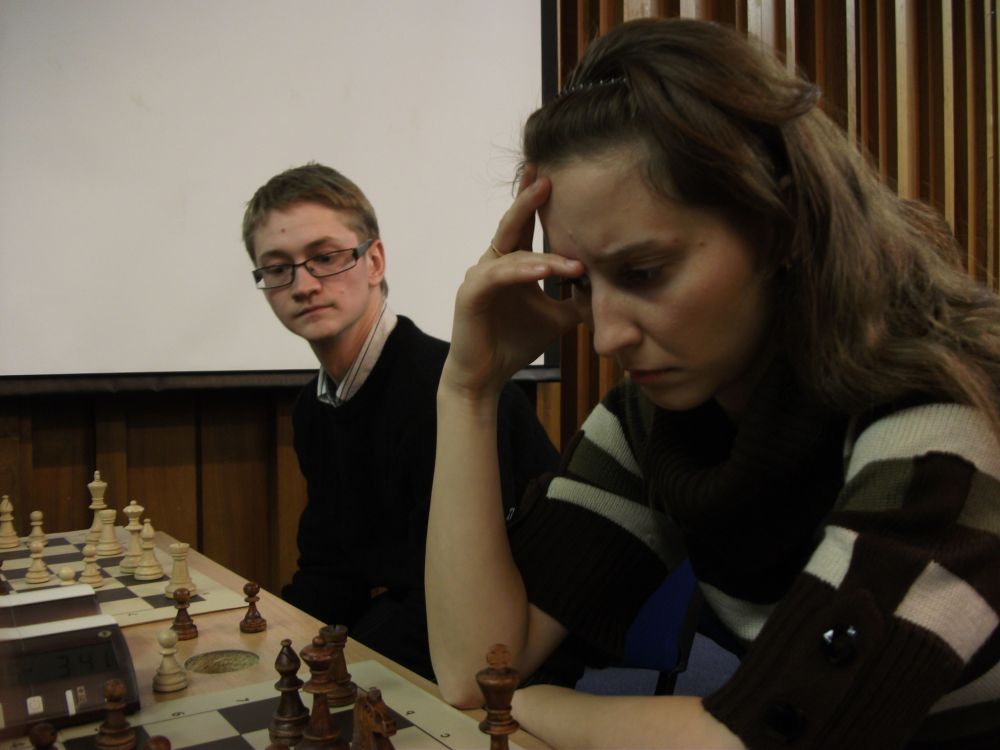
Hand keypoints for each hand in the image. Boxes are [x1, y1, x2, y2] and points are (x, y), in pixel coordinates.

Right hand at [442, 168, 583, 398]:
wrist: (485, 377)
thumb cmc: (514, 343)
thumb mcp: (557, 318)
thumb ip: (579, 299)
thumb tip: (613, 286)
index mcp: (511, 263)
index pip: (527, 225)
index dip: (538, 201)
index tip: (557, 177)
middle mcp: (493, 263)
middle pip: (512, 224)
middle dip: (529, 199)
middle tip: (547, 175)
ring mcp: (479, 276)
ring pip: (514, 254)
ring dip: (545, 256)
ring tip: (574, 260)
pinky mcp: (470, 294)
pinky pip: (498, 276)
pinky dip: (522, 272)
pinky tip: (544, 272)